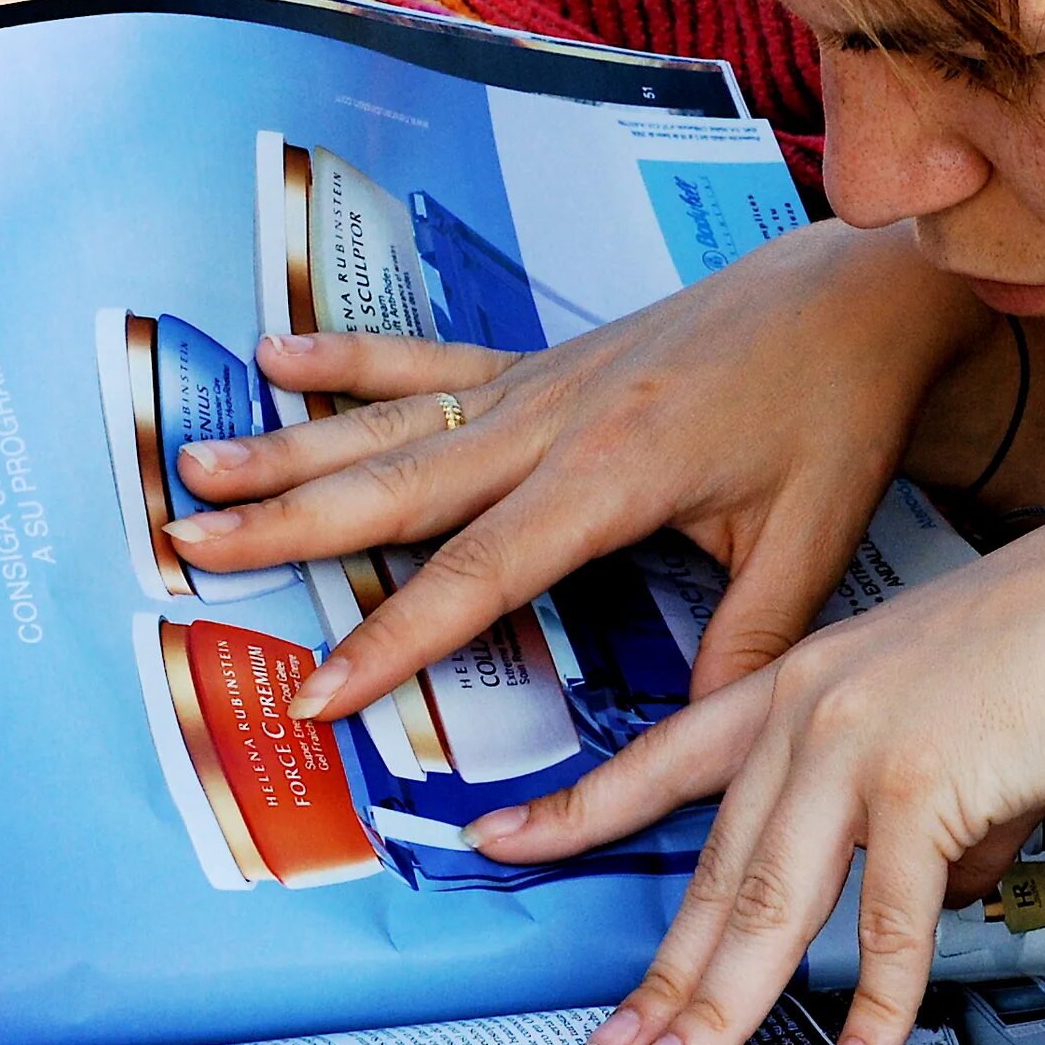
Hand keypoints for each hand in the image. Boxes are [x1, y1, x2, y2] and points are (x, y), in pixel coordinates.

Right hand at [165, 219, 1000, 715]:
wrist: (857, 296)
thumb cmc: (837, 414)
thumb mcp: (808, 544)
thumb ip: (741, 646)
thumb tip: (692, 749)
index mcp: (616, 476)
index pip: (480, 575)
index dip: (393, 639)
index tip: (316, 692)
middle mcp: (559, 421)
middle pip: (400, 488)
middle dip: (288, 528)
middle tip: (187, 552)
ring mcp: (543, 384)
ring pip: (394, 423)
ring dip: (292, 446)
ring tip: (195, 466)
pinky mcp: (546, 363)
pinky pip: (432, 365)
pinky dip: (353, 360)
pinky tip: (276, 354)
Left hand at [459, 498, 1044, 1044]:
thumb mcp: (938, 717)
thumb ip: (903, 811)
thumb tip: (911, 901)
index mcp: (796, 682)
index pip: (661, 759)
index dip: (578, 809)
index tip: (502, 843)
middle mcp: (807, 710)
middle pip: (712, 872)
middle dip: (659, 981)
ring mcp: (856, 746)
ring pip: (769, 908)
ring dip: (724, 1011)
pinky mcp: (921, 786)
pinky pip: (887, 924)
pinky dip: (874, 1004)